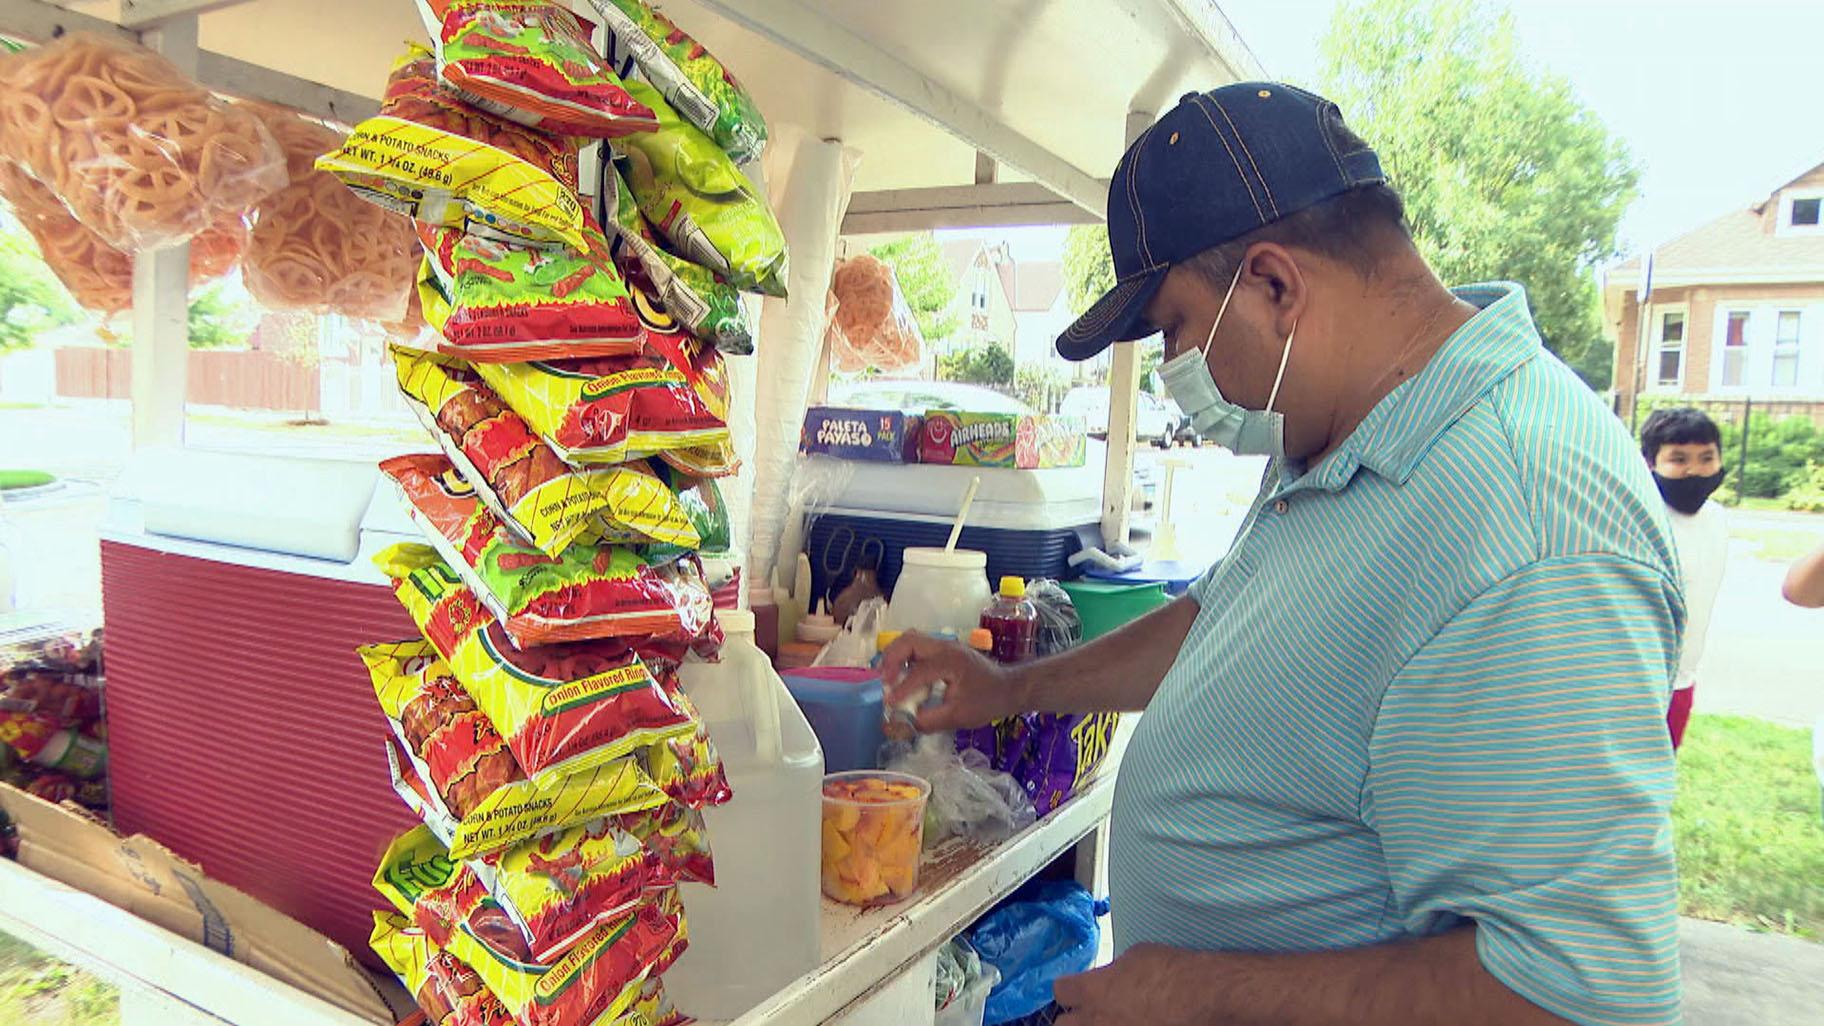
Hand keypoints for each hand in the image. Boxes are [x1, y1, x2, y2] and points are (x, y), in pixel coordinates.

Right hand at [878, 631, 1024, 731]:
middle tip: (884, 680)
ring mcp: (944, 646)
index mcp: (950, 661)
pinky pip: (918, 647)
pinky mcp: (944, 650)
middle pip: (908, 640)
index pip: (918, 672)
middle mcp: (945, 647)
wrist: (1010, 687)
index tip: (888, 702)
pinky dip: (905, 657)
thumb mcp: (960, 716)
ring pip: (911, 640)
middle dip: (891, 658)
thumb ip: (930, 720)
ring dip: (896, 655)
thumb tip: (905, 724)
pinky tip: (903, 676)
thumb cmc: (988, 701)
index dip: (901, 688)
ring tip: (889, 677)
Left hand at [1054, 944, 1213, 1025]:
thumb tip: (1112, 978)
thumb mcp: (1135, 958)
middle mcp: (1095, 1021)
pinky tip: (1141, 1024)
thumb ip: (1113, 972)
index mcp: (1091, 991)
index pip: (1060, 992)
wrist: (1201, 998)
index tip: (1080, 988)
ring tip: (1115, 1021)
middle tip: (1093, 1012)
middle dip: (1075, 1018)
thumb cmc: (1171, 972)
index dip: (1070, 989)